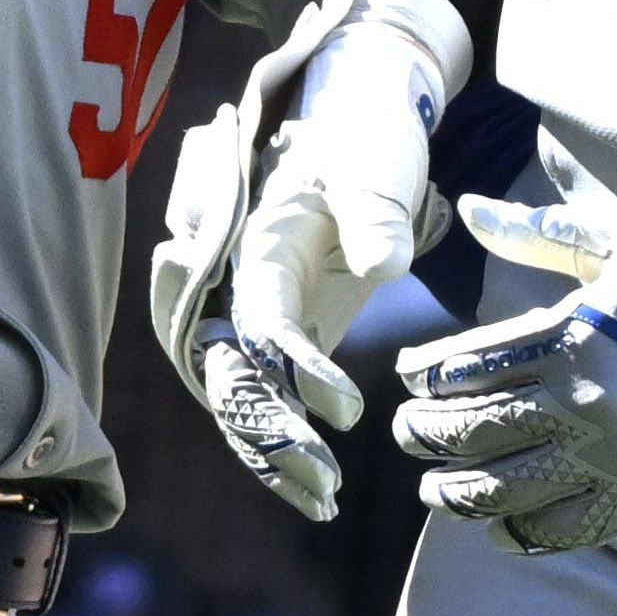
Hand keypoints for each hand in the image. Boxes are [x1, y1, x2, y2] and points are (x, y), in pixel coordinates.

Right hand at [152, 0, 469, 519]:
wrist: (359, 112)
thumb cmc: (366, 136)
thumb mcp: (376, 166)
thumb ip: (376, 216)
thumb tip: (384, 267)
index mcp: (257, 240)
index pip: (261, 319)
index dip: (297, 371)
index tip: (349, 410)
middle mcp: (240, 278)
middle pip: (232, 371)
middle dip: (271, 432)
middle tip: (326, 485)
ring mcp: (253, 303)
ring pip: (238, 392)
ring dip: (271, 450)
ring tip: (323, 502)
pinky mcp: (276, 321)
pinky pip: (262, 391)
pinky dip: (279, 439)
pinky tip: (315, 487)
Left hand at [392, 196, 616, 556]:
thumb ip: (536, 231)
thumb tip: (466, 207)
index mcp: (571, 334)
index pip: (466, 366)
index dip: (424, 377)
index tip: (406, 378)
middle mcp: (585, 401)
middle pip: (474, 430)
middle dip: (426, 434)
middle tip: (406, 432)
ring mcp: (616, 457)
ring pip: (507, 489)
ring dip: (457, 491)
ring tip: (435, 488)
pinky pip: (567, 529)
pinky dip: (523, 533)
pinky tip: (500, 526)